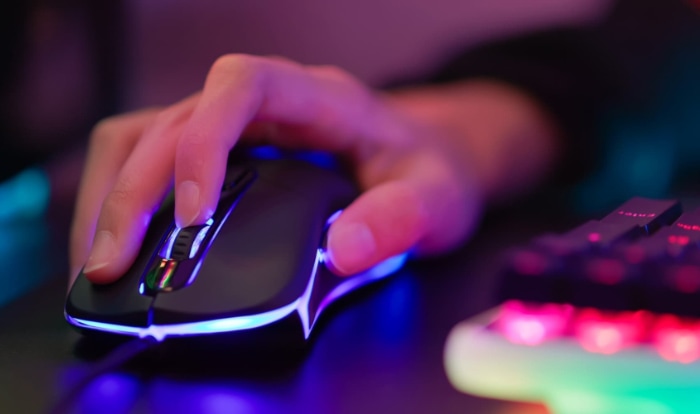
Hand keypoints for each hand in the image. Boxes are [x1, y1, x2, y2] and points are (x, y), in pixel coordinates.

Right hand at [69, 54, 485, 285]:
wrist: (430, 158)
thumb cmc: (431, 169)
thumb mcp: (436, 197)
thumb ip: (400, 218)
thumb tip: (343, 251)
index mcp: (318, 98)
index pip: (240, 86)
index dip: (203, 140)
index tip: (191, 215)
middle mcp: (268, 104)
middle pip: (174, 119)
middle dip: (133, 189)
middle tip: (112, 264)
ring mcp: (240, 126)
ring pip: (148, 133)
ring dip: (113, 191)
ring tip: (99, 258)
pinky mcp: (226, 154)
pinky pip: (155, 156)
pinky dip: (126, 195)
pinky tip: (125, 240)